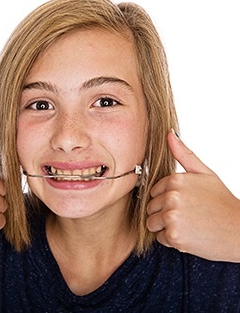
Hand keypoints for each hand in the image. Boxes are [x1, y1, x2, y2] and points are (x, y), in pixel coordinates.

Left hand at [146, 130, 239, 261]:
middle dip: (164, 213)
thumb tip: (169, 133)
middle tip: (187, 215)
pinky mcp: (174, 235)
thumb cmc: (222, 202)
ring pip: (151, 223)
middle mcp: (171, 196)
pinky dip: (172, 240)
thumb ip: (184, 154)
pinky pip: (159, 238)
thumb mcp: (205, 173)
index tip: (184, 203)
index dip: (166, 199)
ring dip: (165, 227)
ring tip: (187, 225)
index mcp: (175, 179)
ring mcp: (171, 215)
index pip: (153, 192)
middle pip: (150, 207)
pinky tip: (189, 235)